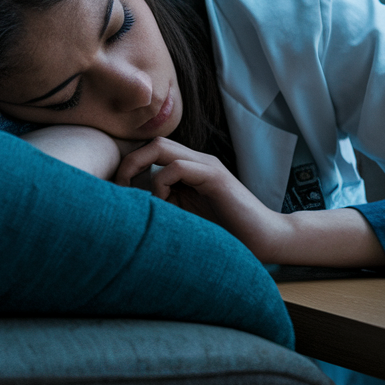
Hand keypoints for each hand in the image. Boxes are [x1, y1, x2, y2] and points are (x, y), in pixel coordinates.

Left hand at [114, 137, 288, 260]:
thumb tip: (128, 209)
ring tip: (134, 197)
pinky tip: (163, 205)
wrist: (267, 241)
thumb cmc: (227, 235)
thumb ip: (165, 207)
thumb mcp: (186, 219)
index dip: (129, 167)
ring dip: (139, 169)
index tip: (117, 195)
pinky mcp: (215, 177)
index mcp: (190, 170)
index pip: (151, 152)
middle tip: (118, 191)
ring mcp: (207, 167)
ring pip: (161, 148)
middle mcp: (198, 162)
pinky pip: (177, 167)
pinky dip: (161, 183)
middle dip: (127, 164)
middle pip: (153, 143)